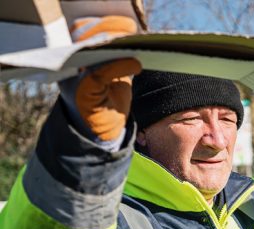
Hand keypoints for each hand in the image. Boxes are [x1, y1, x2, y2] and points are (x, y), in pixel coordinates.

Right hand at [63, 16, 140, 140]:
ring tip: (134, 44)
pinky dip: (120, 66)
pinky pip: (101, 73)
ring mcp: (74, 78)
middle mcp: (71, 65)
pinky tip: (136, 64)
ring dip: (114, 45)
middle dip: (109, 31)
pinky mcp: (83, 91)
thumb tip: (130, 37)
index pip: (83, 31)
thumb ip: (116, 58)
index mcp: (75, 58)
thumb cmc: (108, 102)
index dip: (104, 25)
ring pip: (90, 51)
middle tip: (131, 31)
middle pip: (84, 37)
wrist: (102, 132)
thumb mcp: (114, 76)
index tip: (127, 25)